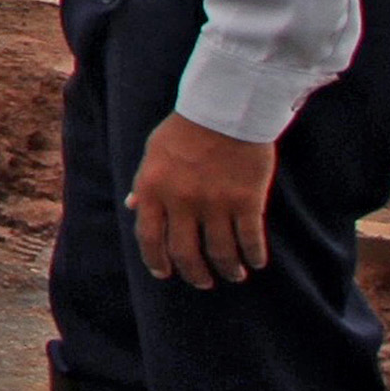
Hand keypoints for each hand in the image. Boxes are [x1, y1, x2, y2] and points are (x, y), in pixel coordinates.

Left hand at [128, 114, 275, 287]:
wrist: (225, 108)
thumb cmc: (185, 129)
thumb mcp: (153, 153)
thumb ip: (144, 183)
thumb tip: (133, 207)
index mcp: (153, 189)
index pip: (149, 238)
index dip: (156, 261)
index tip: (164, 274)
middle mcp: (181, 201)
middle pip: (185, 253)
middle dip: (194, 274)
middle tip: (203, 282)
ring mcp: (215, 203)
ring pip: (221, 252)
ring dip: (228, 269)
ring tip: (234, 274)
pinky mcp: (246, 201)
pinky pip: (250, 239)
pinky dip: (254, 255)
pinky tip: (257, 262)